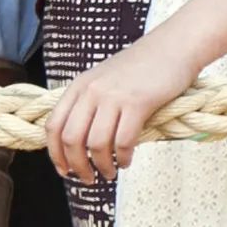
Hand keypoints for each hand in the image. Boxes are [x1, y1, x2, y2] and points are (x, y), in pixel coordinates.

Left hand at [43, 26, 202, 184]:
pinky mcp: (137, 103)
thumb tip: (78, 141)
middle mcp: (91, 91)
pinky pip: (122, 141)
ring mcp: (113, 96)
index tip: (63, 170)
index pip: (53, 125)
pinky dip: (122, 158)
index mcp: (79, 86)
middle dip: (76, 165)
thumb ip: (88, 103)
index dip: (55, 153)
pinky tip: (126, 161)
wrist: (172, 47)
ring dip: (101, 166)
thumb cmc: (140, 68)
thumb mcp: (103, 79)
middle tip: (87, 179)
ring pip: (96, 144)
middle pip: (71, 139)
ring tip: (109, 173)